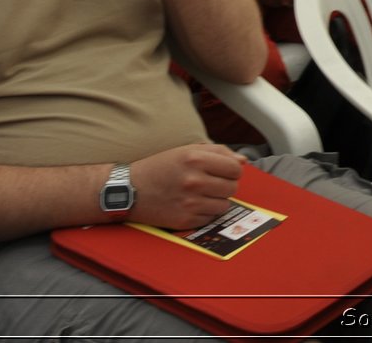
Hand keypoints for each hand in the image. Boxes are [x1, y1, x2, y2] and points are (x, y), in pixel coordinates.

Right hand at [128, 144, 246, 229]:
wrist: (128, 190)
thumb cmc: (159, 168)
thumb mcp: (187, 150)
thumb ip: (219, 152)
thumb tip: (242, 161)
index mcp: (196, 159)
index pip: (236, 169)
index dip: (232, 170)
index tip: (223, 172)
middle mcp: (194, 180)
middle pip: (233, 187)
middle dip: (225, 185)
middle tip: (209, 183)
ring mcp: (189, 202)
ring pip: (224, 205)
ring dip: (216, 200)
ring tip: (200, 194)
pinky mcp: (184, 220)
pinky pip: (210, 218)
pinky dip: (205, 213)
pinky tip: (192, 205)